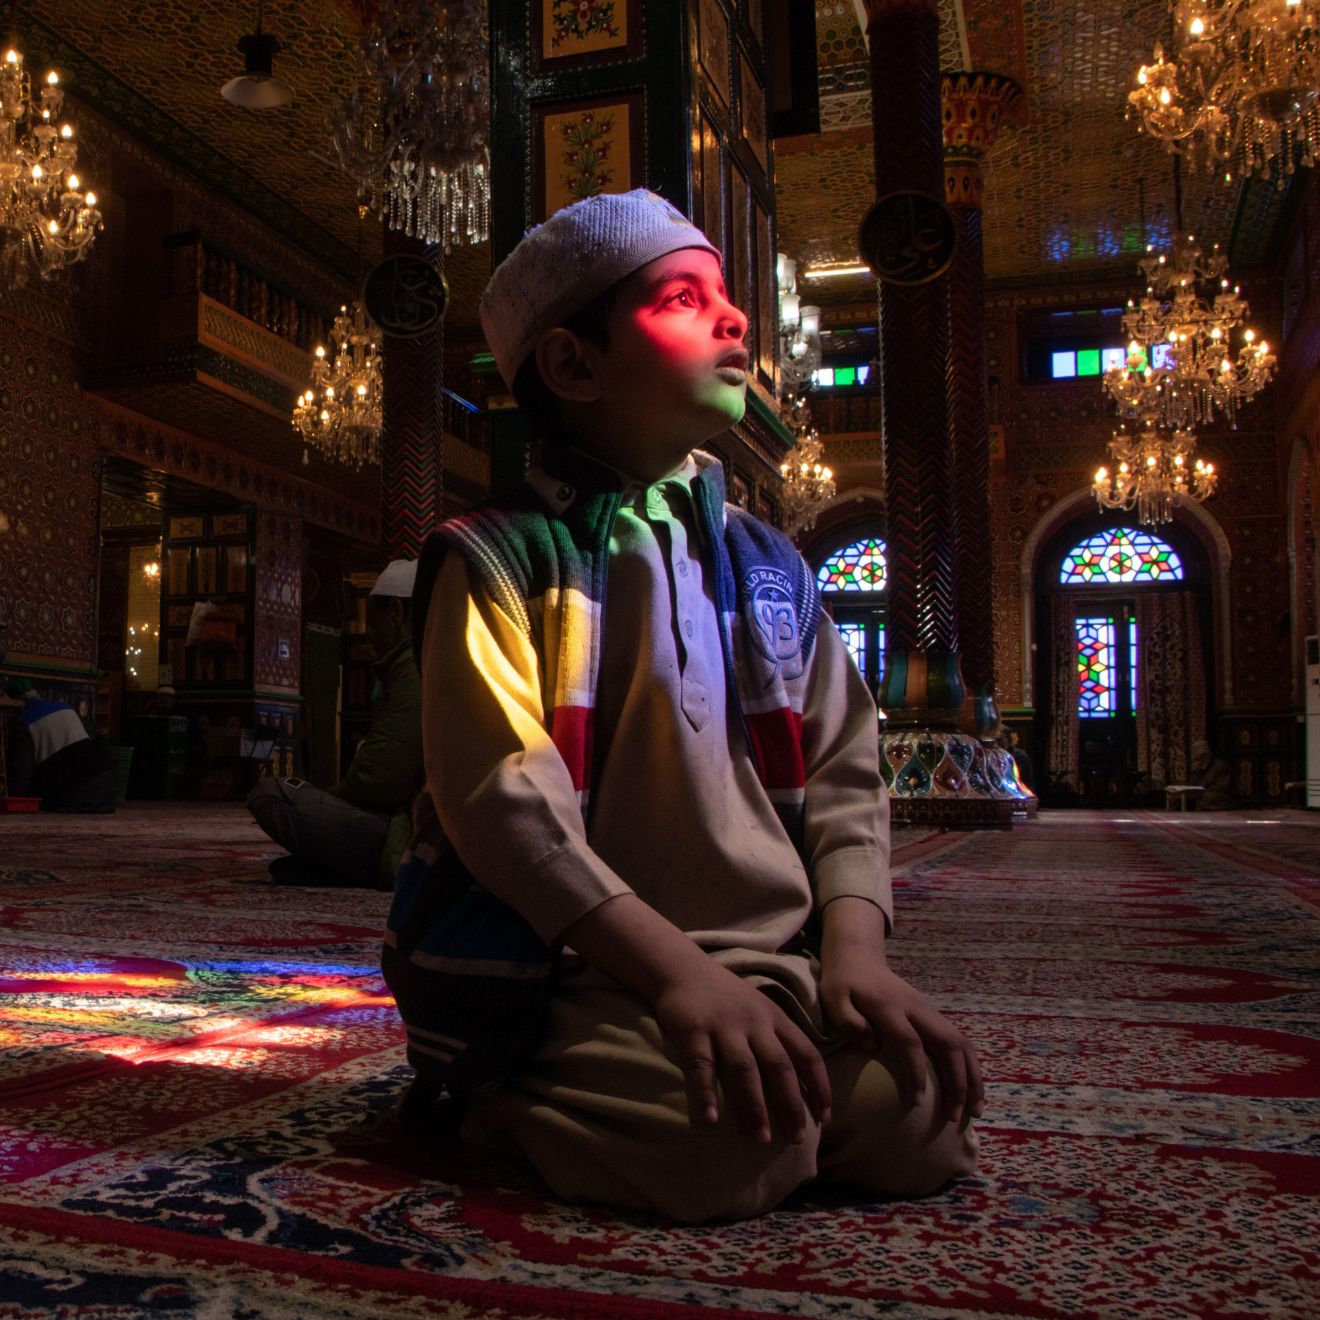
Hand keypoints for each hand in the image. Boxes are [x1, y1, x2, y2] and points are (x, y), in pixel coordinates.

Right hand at [653, 961, 832, 1145]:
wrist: (681, 969)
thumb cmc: (725, 995)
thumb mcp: (759, 1008)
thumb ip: (778, 1036)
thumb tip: (801, 1080)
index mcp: (774, 1017)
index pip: (806, 1054)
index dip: (819, 1086)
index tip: (824, 1117)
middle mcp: (754, 1021)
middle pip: (779, 1066)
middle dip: (791, 1105)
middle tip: (797, 1138)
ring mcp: (723, 1026)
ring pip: (745, 1069)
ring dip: (755, 1106)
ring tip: (761, 1139)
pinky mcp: (694, 1030)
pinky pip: (702, 1067)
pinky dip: (706, 1095)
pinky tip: (711, 1120)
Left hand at [819, 900, 983, 1127]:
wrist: (859, 958)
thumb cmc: (843, 984)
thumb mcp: (833, 998)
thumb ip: (848, 1021)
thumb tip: (872, 1046)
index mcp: (890, 1007)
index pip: (909, 1042)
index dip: (915, 1073)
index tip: (916, 1102)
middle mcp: (917, 1008)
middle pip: (948, 1044)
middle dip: (957, 1081)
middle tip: (955, 1117)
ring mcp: (930, 1011)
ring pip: (962, 1043)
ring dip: (972, 1077)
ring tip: (975, 1111)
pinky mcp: (935, 1016)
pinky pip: (960, 1042)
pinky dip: (971, 1068)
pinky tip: (971, 1092)